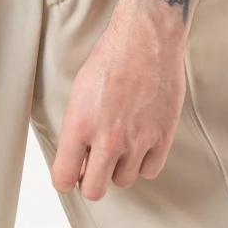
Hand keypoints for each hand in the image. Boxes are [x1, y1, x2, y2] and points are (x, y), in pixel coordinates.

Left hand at [49, 13, 185, 200]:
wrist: (146, 38)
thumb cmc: (110, 57)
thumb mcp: (79, 92)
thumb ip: (77, 128)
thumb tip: (78, 157)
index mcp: (80, 124)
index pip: (64, 178)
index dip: (66, 179)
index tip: (71, 174)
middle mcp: (108, 138)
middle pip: (94, 189)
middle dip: (91, 180)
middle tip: (94, 166)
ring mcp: (137, 140)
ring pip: (124, 181)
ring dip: (119, 168)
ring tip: (119, 145)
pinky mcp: (163, 137)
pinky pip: (150, 171)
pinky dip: (144, 162)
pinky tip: (140, 143)